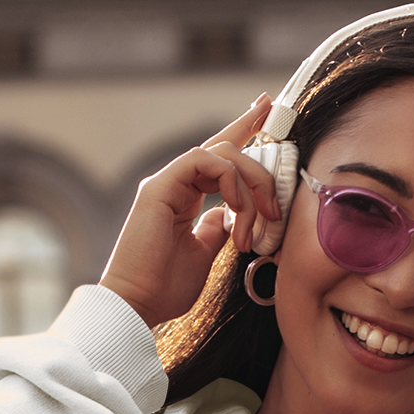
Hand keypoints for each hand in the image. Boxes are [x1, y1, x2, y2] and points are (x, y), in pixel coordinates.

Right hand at [99, 98, 282, 329]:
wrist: (138, 304)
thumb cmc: (164, 287)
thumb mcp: (204, 253)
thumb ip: (217, 229)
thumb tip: (230, 215)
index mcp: (183, 197)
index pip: (218, 157)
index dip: (243, 128)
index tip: (266, 109)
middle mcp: (174, 183)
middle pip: (225, 149)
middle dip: (261, 168)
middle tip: (276, 209)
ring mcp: (166, 182)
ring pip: (221, 153)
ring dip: (250, 184)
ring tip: (259, 219)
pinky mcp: (159, 186)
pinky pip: (205, 160)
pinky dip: (231, 183)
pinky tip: (237, 211)